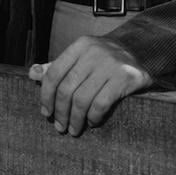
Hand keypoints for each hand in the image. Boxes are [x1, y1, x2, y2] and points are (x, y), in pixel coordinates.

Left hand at [31, 35, 151, 136]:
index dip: (46, 96)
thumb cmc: (106, 59)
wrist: (143, 52)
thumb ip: (58, 66)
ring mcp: (111, 64)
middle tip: (60, 127)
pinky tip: (93, 122)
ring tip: (74, 129)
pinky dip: (93, 117)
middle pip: (66, 89)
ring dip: (75, 120)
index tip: (46, 112)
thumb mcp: (82, 57)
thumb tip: (32, 73)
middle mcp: (95, 52)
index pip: (54, 73)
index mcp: (81, 45)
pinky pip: (101, 104)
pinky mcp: (124, 77)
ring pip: (82, 99)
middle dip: (60, 113)